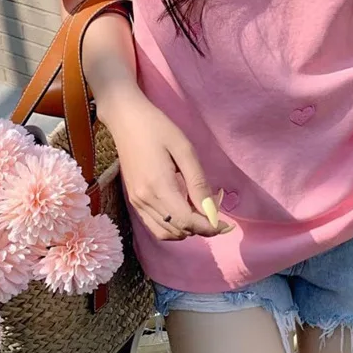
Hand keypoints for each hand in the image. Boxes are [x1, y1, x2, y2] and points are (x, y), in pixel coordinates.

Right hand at [99, 88, 226, 240]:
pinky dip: (173, 227)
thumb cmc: (158, 128)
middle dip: (202, 227)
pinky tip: (185, 211)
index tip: (226, 224)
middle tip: (216, 209)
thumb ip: (198, 182)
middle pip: (179, 230)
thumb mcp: (184, 149)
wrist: (126, 120)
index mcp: (159, 186)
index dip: (209, 227)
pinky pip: (155, 226)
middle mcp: (145, 200)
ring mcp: (137, 203)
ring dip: (188, 229)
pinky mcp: (134, 201)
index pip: (187, 221)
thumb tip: (211, 210)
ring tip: (202, 211)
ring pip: (166, 233)